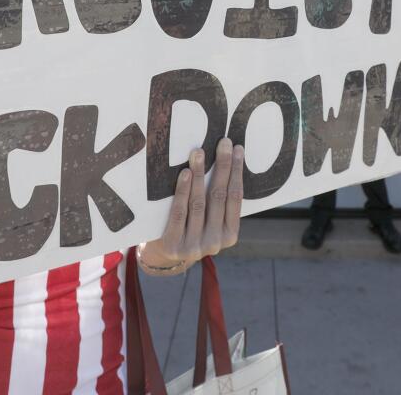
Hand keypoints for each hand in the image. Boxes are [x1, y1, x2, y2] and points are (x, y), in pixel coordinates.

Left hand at [139, 138, 243, 273]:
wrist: (163, 257)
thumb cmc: (190, 229)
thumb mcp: (210, 222)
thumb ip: (218, 203)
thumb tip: (225, 161)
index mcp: (230, 235)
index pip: (236, 198)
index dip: (237, 172)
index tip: (238, 149)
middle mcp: (215, 242)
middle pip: (219, 197)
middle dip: (222, 167)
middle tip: (223, 143)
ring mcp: (194, 246)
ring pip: (199, 203)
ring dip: (200, 174)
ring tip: (199, 152)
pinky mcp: (174, 245)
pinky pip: (179, 212)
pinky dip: (182, 191)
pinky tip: (185, 173)